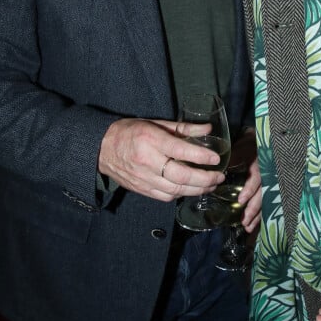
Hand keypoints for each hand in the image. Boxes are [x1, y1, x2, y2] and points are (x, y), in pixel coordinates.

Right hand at [98, 117, 224, 201]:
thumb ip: (183, 128)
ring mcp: (144, 178)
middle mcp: (147, 161)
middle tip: (219, 176)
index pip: (180, 151)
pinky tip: (192, 190)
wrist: (101, 148)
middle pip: (181, 176)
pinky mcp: (141, 189)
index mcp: (151, 140)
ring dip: (197, 190)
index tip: (217, 159)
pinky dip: (181, 194)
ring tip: (211, 185)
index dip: (201, 157)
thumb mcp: (156, 123)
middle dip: (205, 179)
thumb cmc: (130, 131)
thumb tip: (208, 129)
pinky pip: (165, 196)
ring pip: (175, 190)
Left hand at [229, 127, 261, 232]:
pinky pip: (268, 201)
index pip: (257, 178)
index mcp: (262, 163)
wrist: (270, 137)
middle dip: (253, 209)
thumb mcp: (244, 146)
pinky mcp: (272, 186)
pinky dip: (261, 212)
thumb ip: (236, 156)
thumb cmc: (253, 141)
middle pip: (263, 194)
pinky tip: (254, 223)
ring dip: (257, 215)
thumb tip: (220, 168)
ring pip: (266, 200)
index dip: (249, 190)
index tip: (241, 200)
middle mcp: (268, 174)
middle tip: (244, 222)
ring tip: (247, 227)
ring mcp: (271, 181)